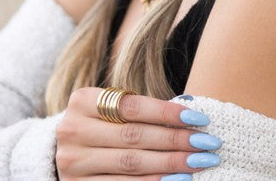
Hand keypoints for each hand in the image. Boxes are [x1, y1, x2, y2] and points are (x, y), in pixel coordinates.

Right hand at [55, 87, 221, 179]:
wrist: (67, 152)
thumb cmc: (102, 124)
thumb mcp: (113, 109)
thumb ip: (142, 109)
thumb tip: (191, 107)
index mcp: (82, 101)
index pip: (132, 107)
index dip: (167, 113)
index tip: (199, 119)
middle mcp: (73, 131)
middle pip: (134, 137)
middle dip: (175, 140)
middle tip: (208, 143)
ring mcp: (73, 162)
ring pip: (131, 164)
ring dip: (170, 164)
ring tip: (199, 161)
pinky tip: (177, 179)